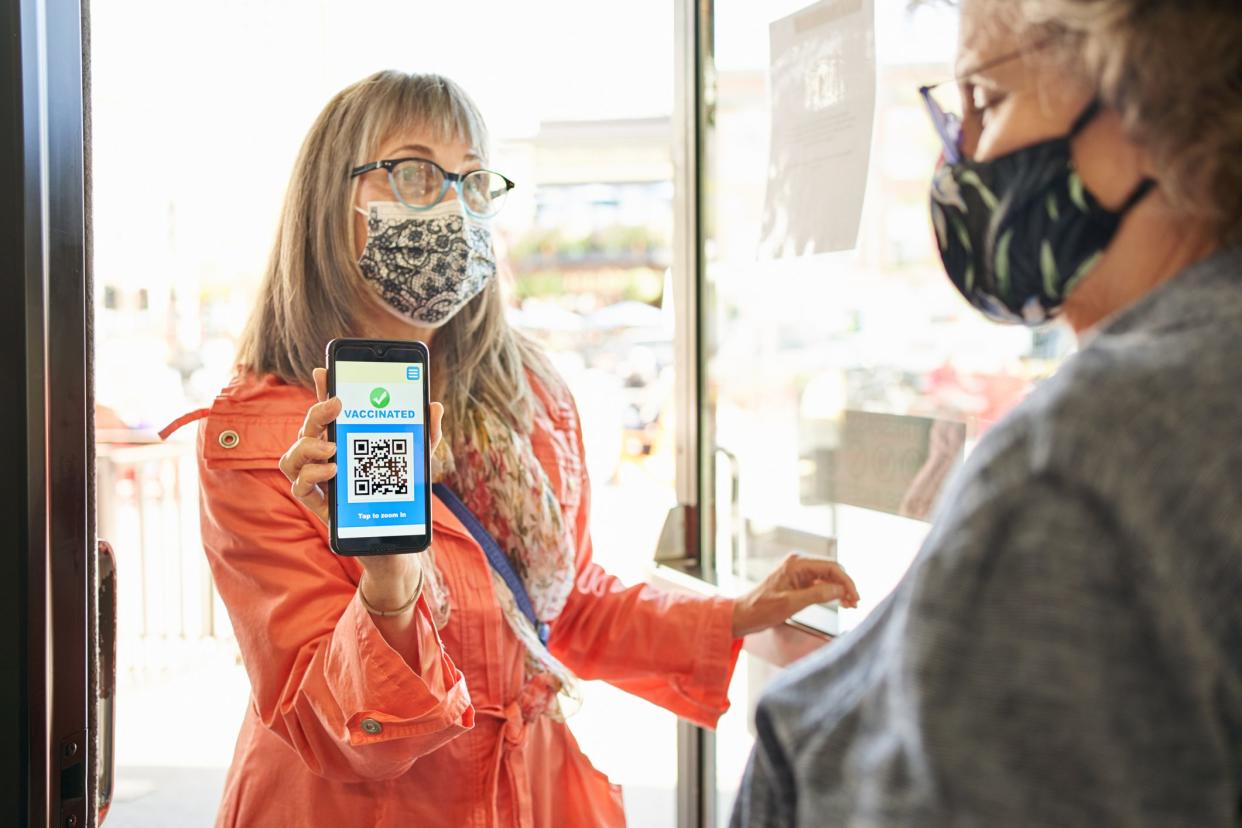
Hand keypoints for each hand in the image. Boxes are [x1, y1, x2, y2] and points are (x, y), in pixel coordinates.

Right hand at [278, 367, 444, 609]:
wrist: (397, 541)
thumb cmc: (400, 496)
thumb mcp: (418, 461)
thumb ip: (425, 434)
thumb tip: (434, 406)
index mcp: (345, 443)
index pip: (329, 413)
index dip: (323, 391)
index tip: (325, 370)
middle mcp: (325, 459)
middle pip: (307, 430)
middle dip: (316, 413)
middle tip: (336, 406)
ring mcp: (319, 482)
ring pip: (291, 457)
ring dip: (307, 446)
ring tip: (333, 447)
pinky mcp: (318, 505)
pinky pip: (300, 487)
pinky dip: (312, 475)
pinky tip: (333, 470)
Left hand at [731, 553, 859, 637]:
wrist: (743, 615)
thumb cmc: (761, 609)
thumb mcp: (791, 603)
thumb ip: (817, 595)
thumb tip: (841, 590)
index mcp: (797, 564)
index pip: (831, 567)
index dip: (847, 582)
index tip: (856, 597)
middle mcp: (799, 563)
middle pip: (832, 570)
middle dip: (845, 585)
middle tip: (855, 603)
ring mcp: (798, 572)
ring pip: (828, 577)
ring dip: (840, 589)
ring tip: (850, 605)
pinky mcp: (798, 581)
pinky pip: (820, 583)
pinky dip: (831, 592)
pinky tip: (839, 602)